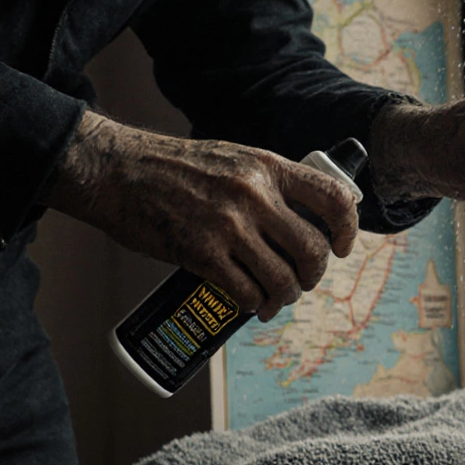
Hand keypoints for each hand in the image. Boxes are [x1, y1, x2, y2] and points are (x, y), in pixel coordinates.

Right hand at [42, 111, 358, 320]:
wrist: (117, 172)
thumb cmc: (176, 168)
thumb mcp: (234, 159)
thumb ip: (269, 183)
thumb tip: (303, 219)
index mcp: (267, 167)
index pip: (333, 197)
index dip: (347, 228)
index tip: (340, 248)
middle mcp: (254, 195)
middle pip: (312, 250)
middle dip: (314, 275)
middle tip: (302, 281)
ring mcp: (228, 226)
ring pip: (283, 278)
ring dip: (286, 296)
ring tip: (276, 299)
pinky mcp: (201, 254)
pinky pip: (247, 292)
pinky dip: (255, 304)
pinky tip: (251, 304)